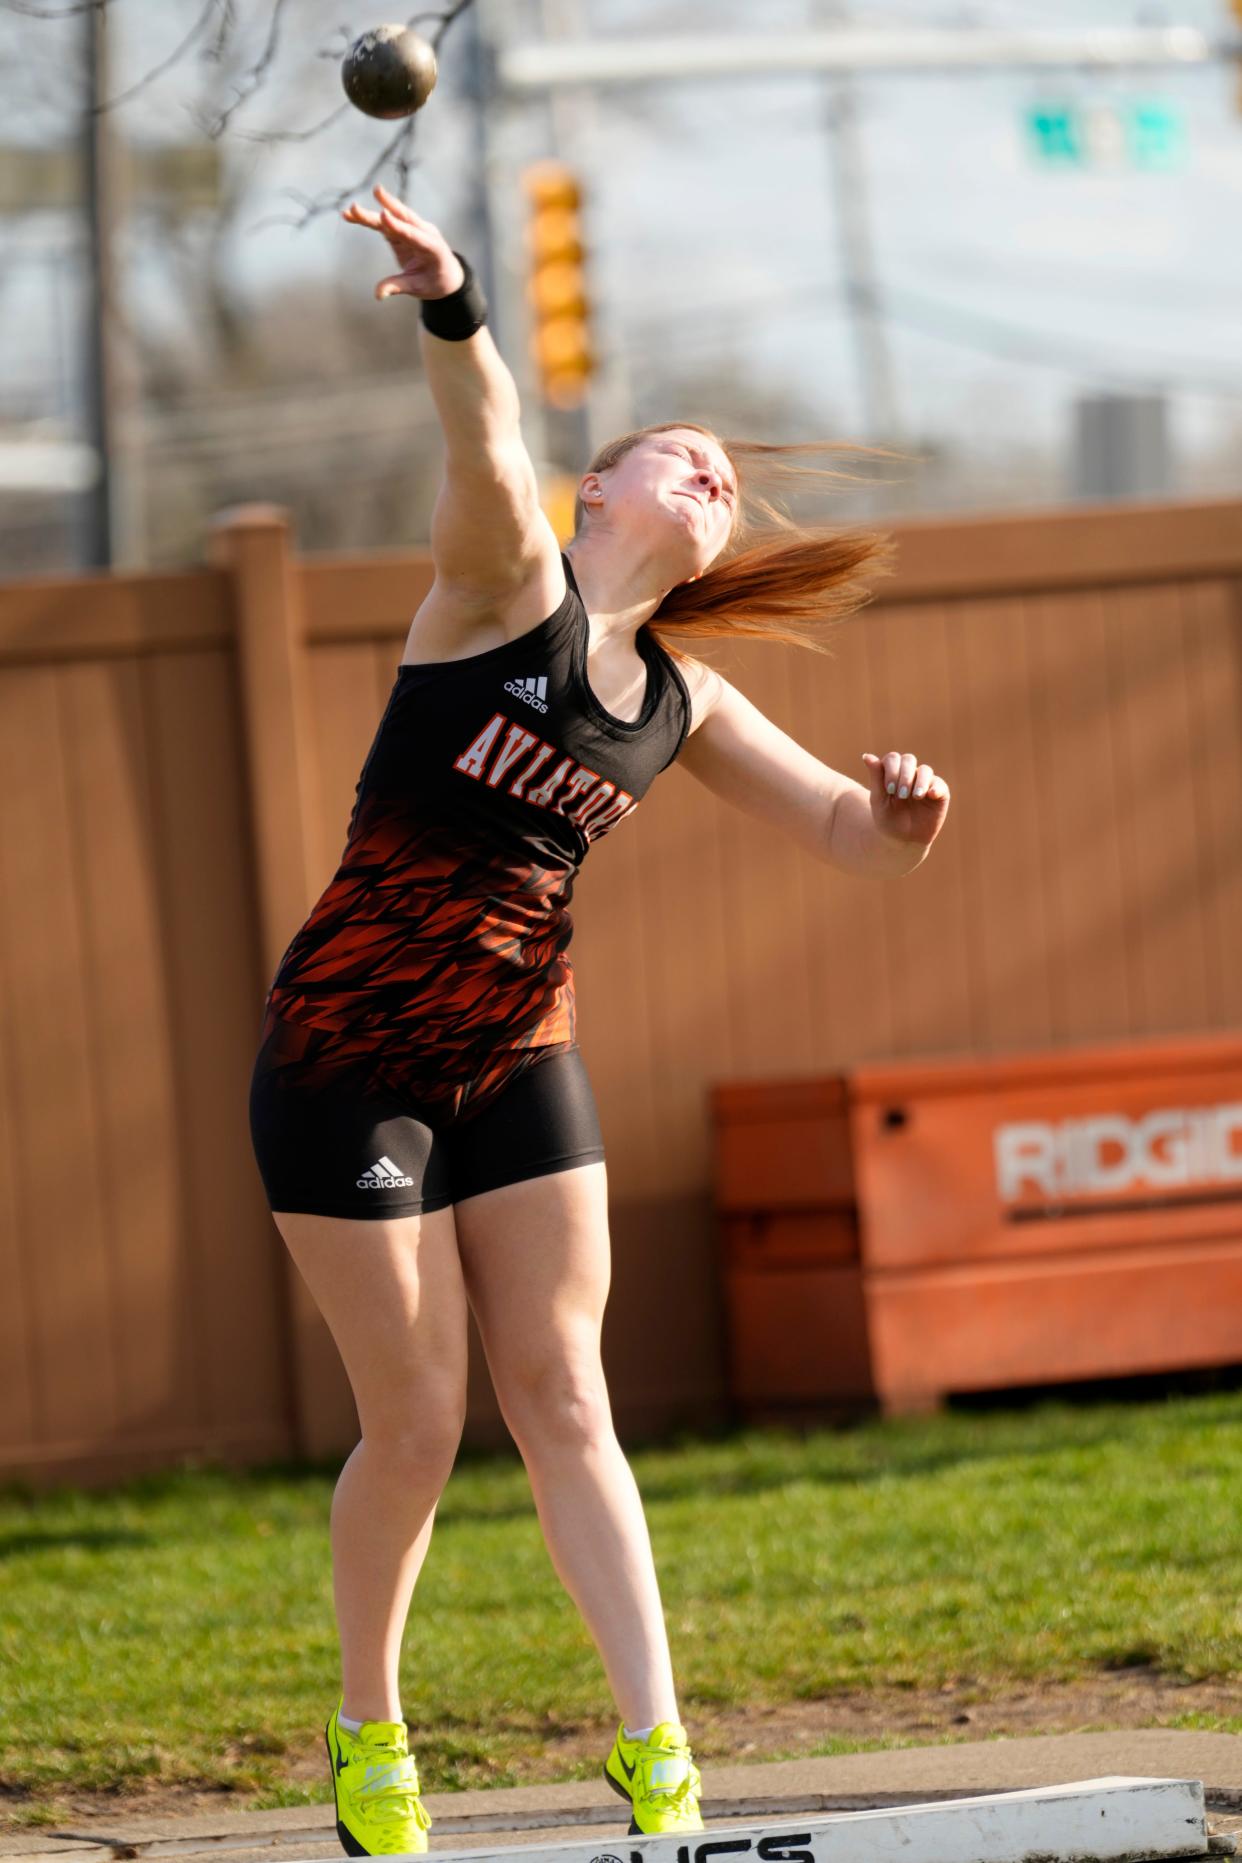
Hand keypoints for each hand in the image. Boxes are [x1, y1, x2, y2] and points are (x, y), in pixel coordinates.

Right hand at [341, 183, 465, 301]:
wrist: (446, 276)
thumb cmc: (435, 282)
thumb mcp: (419, 288)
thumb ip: (399, 287)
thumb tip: (378, 294)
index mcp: (433, 247)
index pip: (413, 234)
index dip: (398, 225)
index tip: (384, 215)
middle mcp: (424, 232)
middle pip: (404, 217)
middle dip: (388, 205)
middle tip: (375, 193)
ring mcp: (413, 229)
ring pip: (392, 217)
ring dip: (372, 213)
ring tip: (352, 209)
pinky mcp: (402, 231)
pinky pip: (384, 224)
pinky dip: (369, 220)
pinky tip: (352, 215)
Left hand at [861, 750, 949, 848]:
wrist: (903, 841)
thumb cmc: (888, 820)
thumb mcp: (878, 800)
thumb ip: (875, 777)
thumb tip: (866, 755)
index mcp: (892, 773)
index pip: (893, 759)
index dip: (891, 770)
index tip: (889, 790)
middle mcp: (910, 774)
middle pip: (909, 759)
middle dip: (904, 775)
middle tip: (901, 795)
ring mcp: (925, 782)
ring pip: (925, 770)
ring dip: (919, 781)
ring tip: (914, 797)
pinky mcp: (939, 793)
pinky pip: (939, 784)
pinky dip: (935, 787)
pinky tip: (929, 795)